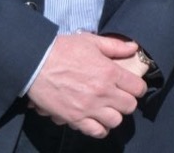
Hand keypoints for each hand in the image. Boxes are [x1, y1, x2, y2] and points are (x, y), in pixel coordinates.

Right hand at [26, 33, 146, 137]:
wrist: (35, 63)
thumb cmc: (63, 50)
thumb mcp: (92, 42)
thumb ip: (115, 47)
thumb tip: (133, 48)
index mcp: (110, 72)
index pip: (138, 88)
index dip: (138, 87)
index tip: (133, 87)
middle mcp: (103, 92)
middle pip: (130, 106)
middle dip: (128, 101)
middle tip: (120, 97)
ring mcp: (89, 107)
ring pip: (115, 121)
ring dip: (114, 115)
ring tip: (109, 109)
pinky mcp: (74, 118)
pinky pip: (95, 131)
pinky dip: (99, 129)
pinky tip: (97, 121)